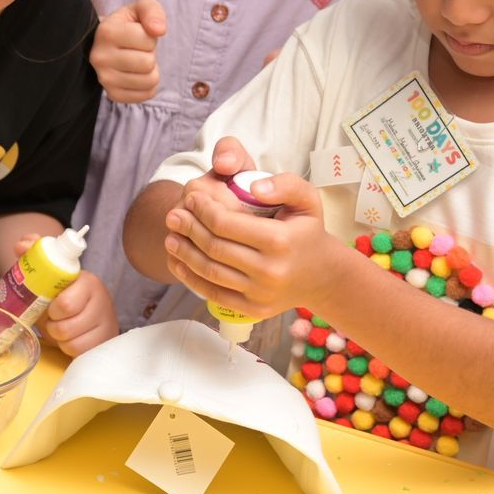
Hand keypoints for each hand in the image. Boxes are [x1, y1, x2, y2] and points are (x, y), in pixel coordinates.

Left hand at [10, 233, 117, 355]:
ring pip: (72, 342)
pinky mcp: (105, 342)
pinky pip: (78, 353)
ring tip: (61, 327)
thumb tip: (20, 245)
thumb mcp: (50, 273)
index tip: (49, 306)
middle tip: (52, 319)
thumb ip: (34, 254)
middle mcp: (102, 302)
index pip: (65, 304)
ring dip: (59, 338)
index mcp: (88, 282)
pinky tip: (70, 338)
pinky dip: (69, 348)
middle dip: (52, 326)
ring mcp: (107, 325)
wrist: (88, 309)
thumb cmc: (64, 291)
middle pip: (66, 327)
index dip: (52, 310)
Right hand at [91, 0, 166, 103]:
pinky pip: (146, 95)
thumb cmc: (128, 25)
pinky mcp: (112, 94)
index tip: (138, 34)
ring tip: (138, 61)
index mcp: (106, 32)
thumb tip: (159, 30)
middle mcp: (100, 57)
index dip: (150, 36)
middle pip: (147, 63)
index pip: (147, 39)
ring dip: (151, 70)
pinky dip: (148, 85)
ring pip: (149, 81)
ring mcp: (104, 79)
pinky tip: (137, 74)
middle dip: (150, 54)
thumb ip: (152, 11)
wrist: (107, 44)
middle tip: (138, 50)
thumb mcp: (140, 9)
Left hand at [164, 171, 346, 318]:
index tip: (190, 197)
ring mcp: (260, 294)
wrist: (322, 276)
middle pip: (214, 247)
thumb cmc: (308, 231)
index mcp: (280, 241)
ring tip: (170, 237)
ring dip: (184, 253)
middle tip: (173, 215)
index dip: (202, 209)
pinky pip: (213, 293)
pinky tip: (179, 262)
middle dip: (188, 229)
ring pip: (209, 271)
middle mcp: (270, 271)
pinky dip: (191, 278)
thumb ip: (285, 184)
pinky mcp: (253, 309)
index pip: (226, 224)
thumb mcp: (308, 200)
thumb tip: (254, 187)